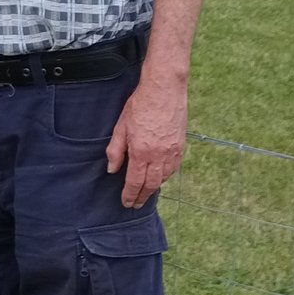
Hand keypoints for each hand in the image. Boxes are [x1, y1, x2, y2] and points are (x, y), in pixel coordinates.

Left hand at [106, 77, 188, 207]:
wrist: (164, 90)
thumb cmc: (140, 105)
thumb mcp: (121, 126)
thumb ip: (116, 150)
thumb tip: (112, 170)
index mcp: (141, 152)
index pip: (135, 182)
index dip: (130, 195)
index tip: (126, 203)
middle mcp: (159, 155)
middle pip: (151, 185)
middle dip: (142, 197)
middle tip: (136, 204)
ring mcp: (172, 151)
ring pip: (164, 178)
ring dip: (154, 188)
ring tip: (145, 192)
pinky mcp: (181, 145)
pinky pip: (174, 168)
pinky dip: (166, 176)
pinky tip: (160, 177)